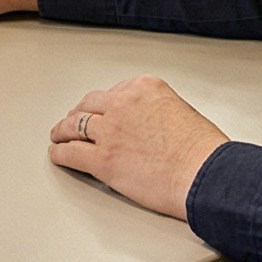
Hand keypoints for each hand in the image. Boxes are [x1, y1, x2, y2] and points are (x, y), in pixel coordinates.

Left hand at [47, 75, 228, 219]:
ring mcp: (110, 130)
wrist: (205, 173)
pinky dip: (60, 153)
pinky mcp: (103, 159)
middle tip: (74, 119)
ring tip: (59, 135)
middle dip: (80, 112)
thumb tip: (148, 126)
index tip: (100, 110)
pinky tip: (57, 154)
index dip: (104, 104)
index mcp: (144, 87)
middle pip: (90, 104)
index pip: (114, 91)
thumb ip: (157, 112)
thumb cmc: (203, 151)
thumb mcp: (181, 111)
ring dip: (64, 130)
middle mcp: (123, 103)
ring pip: (75, 125)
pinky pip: (71, 153)